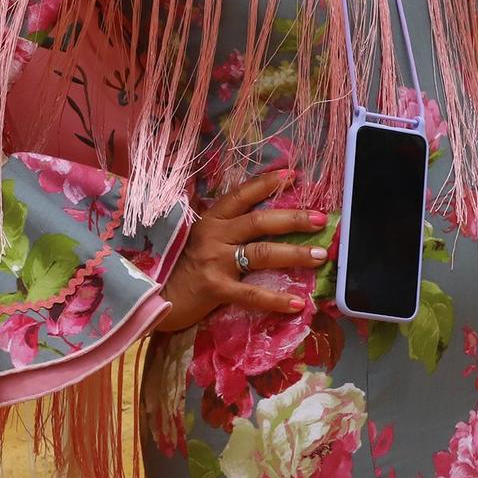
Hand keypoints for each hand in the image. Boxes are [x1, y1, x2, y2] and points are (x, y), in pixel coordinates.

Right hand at [152, 171, 328, 333]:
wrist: (157, 296)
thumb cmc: (182, 265)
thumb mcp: (200, 236)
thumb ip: (226, 226)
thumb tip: (262, 215)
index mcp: (211, 218)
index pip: (242, 194)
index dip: (268, 183)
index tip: (294, 175)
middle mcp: (215, 234)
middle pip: (259, 221)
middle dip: (293, 218)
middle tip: (320, 218)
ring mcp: (216, 261)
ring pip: (261, 253)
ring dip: (294, 253)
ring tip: (320, 255)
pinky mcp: (216, 289)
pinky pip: (251, 294)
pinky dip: (276, 299)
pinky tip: (298, 303)